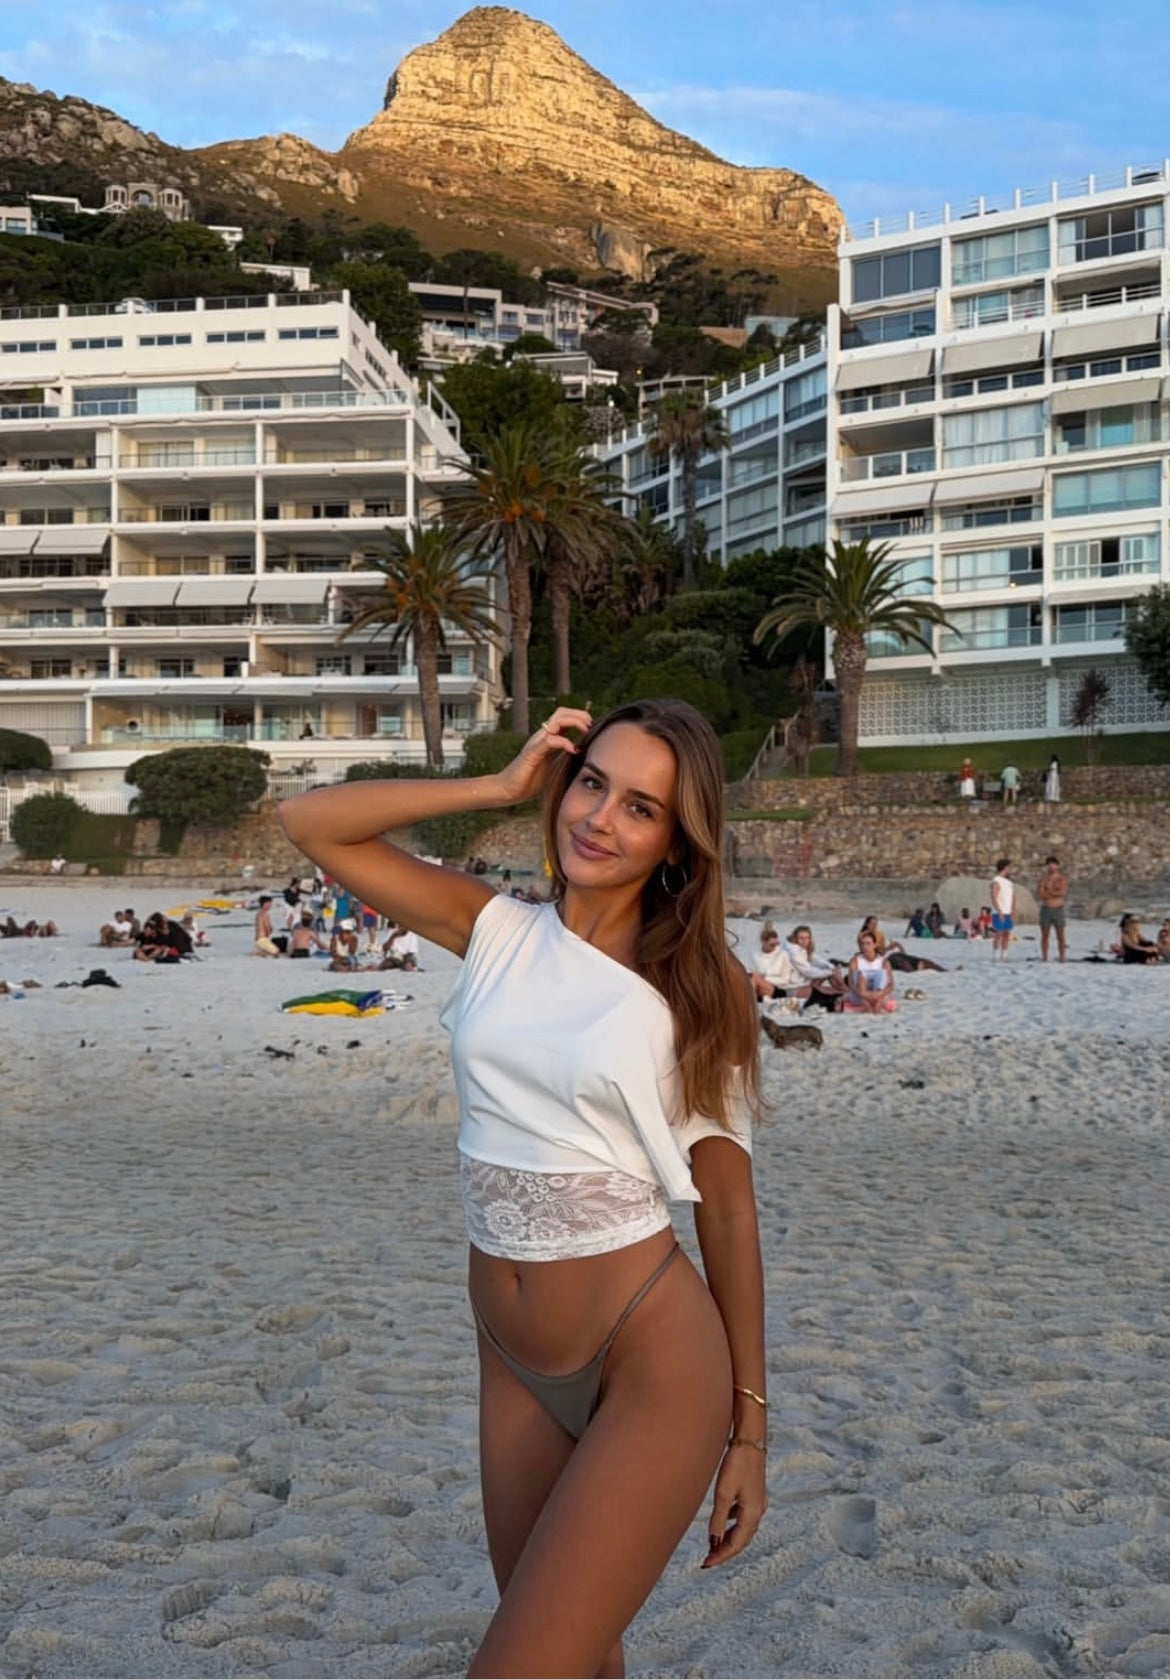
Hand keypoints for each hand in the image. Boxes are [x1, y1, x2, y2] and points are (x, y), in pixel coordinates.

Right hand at [493, 707, 591, 805]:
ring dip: (574, 722)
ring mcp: (536, 743)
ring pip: (556, 721)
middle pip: (561, 712)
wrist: (508, 790)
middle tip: (591, 725)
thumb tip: (586, 757)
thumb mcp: (554, 766)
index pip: (564, 716)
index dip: (579, 716)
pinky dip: (564, 742)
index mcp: (547, 738)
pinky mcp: (532, 753)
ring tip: (585, 730)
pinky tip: (573, 750)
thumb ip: (565, 758)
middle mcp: (541, 736)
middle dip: (579, 715)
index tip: (592, 727)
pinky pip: (549, 741)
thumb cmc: (530, 780)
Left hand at [702, 1440, 766, 1567]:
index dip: (721, 1556)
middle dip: (725, 1550)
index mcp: (752, 1514)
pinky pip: (743, 1517)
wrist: (750, 1440)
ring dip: (729, 1538)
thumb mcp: (723, 1493)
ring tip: (713, 1545)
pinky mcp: (754, 1493)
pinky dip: (732, 1524)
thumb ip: (718, 1519)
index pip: (736, 1544)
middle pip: (742, 1539)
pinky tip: (723, 1520)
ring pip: (743, 1529)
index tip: (706, 1564)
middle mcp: (758, 1511)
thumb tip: (713, 1542)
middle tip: (708, 1559)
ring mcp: (758, 1502)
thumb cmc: (736, 1465)